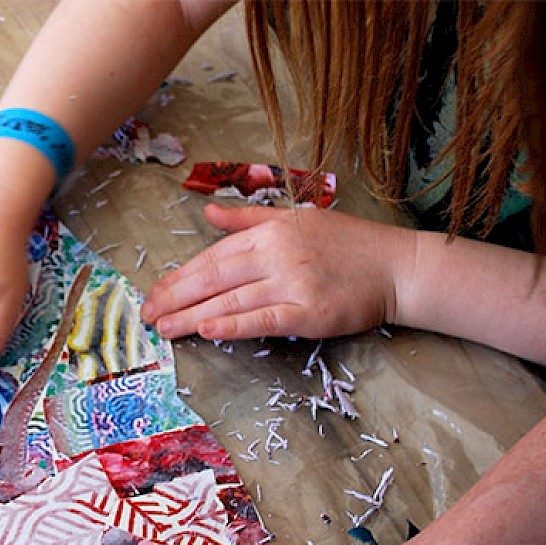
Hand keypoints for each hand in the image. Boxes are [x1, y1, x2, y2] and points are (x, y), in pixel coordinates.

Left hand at [140, 205, 413, 342]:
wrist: (397, 267)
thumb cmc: (348, 245)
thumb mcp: (296, 219)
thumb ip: (248, 218)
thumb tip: (208, 212)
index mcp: (271, 231)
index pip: (213, 256)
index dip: (179, 276)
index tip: (154, 293)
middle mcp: (277, 253)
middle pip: (214, 277)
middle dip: (176, 297)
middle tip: (148, 315)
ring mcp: (293, 282)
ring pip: (232, 299)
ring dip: (193, 315)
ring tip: (165, 328)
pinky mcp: (310, 312)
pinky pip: (264, 319)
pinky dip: (234, 325)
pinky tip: (207, 331)